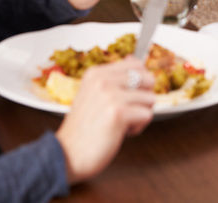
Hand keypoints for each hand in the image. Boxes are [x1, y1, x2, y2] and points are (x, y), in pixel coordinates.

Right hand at [56, 58, 154, 183]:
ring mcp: (110, 95)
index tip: (127, 97)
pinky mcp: (118, 113)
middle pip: (148, 79)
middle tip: (126, 112)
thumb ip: (114, 79)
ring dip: (140, 115)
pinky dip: (138, 128)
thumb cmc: (83, 129)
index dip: (139, 83)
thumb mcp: (92, 94)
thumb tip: (135, 61)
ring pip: (150, 99)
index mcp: (96, 73)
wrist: (67, 155)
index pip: (136, 64)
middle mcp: (102, 80)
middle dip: (143, 98)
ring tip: (120, 124)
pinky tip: (120, 132)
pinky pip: (147, 115)